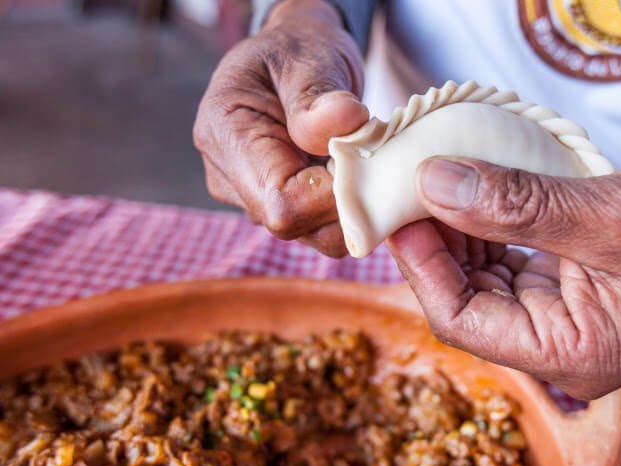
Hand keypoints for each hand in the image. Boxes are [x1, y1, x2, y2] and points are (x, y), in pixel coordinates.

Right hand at [193, 0, 367, 256]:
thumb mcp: (308, 55)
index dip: (332, 194)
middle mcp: (229, 177)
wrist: (295, 61)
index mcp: (225, 134)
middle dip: (344, 200)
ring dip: (351, 207)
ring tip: (362, 161)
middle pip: (295, 224)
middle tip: (370, 156)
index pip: (281, 201)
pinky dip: (350, 210)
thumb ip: (318, 92)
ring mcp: (251, 199)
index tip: (363, 157)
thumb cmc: (298, 51)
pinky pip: (321, 229)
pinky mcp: (279, 208)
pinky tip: (356, 175)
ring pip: (313, 235)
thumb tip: (343, 122)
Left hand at [389, 156, 620, 398]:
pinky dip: (485, 229)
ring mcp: (562, 319)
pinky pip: (507, 264)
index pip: (463, 323)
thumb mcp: (611, 214)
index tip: (401, 213)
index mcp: (572, 355)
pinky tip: (471, 194)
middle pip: (465, 301)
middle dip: (434, 246)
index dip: (422, 268)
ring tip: (436, 184)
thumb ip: (517, 205)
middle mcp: (560, 347)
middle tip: (409, 189)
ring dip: (456, 233)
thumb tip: (434, 183)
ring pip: (481, 281)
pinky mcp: (567, 290)